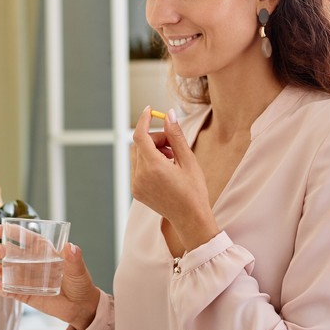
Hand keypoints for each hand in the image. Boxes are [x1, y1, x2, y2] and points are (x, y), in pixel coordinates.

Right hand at [0, 224, 100, 329]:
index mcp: (45, 253)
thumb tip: (71, 247)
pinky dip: (5, 289)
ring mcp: (29, 280)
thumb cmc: (81, 284)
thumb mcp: (78, 270)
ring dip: (1, 270)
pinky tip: (0, 287)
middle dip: (3, 251)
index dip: (13, 233)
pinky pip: (13, 291)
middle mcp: (34, 264)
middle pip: (15, 255)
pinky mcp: (27, 295)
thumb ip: (74, 259)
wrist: (81, 307)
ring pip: (10, 272)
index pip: (27, 239)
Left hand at [130, 106, 218, 249]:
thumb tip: (168, 114)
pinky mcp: (135, 191)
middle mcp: (140, 176)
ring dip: (150, 150)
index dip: (143, 120)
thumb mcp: (188, 160)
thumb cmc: (194, 190)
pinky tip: (165, 169)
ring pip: (136, 155)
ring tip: (171, 157)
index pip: (140, 135)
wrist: (190, 219)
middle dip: (154, 138)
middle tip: (172, 144)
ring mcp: (136, 184)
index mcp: (154, 167)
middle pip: (139, 144)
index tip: (149, 110)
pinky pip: (137, 168)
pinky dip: (147, 162)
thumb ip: (176, 136)